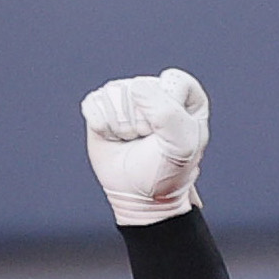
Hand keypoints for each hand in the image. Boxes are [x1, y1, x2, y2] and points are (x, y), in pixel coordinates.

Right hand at [81, 69, 209, 227]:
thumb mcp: (181, 147)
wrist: (139, 198)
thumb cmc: (166, 172)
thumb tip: (136, 87)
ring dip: (122, 126)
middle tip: (149, 142)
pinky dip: (102, 127)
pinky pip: (93, 103)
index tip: (171, 134)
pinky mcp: (101, 105)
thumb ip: (168, 113)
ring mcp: (126, 96)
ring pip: (114, 94)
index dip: (170, 110)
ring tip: (133, 140)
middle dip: (142, 122)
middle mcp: (155, 90)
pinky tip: (115, 138)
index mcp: (185, 95)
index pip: (174, 80)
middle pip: (139, 88)